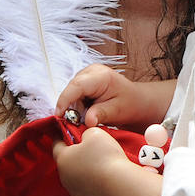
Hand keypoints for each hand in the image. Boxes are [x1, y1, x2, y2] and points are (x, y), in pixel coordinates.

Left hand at [53, 127, 132, 195]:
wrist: (119, 186)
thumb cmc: (106, 157)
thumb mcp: (95, 133)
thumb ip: (86, 132)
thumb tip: (85, 138)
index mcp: (62, 158)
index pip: (56, 143)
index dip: (63, 135)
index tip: (69, 131)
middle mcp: (64, 176)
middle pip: (67, 161)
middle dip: (76, 154)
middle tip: (91, 148)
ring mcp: (73, 190)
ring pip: (75, 175)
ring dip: (84, 169)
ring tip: (100, 164)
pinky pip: (85, 187)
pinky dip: (91, 182)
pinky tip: (103, 178)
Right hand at [56, 65, 170, 129]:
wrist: (136, 101)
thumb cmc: (129, 104)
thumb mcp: (117, 111)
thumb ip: (101, 114)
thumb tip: (87, 121)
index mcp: (100, 76)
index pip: (77, 86)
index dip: (65, 100)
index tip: (59, 116)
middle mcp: (90, 72)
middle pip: (71, 90)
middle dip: (71, 108)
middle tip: (79, 123)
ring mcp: (85, 75)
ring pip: (70, 94)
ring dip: (75, 108)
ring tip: (91, 116)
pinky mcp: (83, 82)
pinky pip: (73, 96)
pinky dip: (77, 106)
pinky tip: (88, 112)